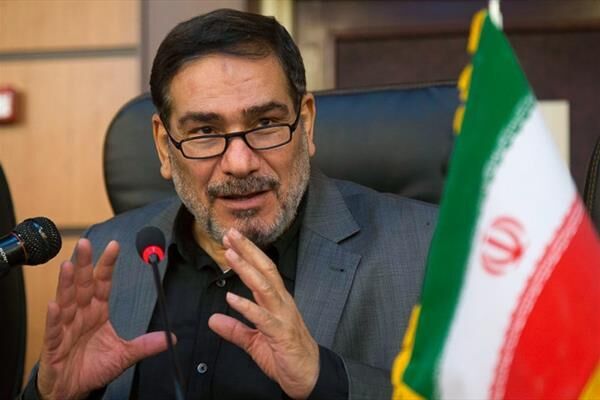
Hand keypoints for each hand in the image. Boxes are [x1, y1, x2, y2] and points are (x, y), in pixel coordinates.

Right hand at [37, 239, 171, 399]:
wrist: (72, 390)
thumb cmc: (92, 368)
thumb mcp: (125, 354)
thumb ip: (146, 344)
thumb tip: (170, 338)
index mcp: (96, 312)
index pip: (102, 283)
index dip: (107, 265)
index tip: (114, 246)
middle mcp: (80, 315)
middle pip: (82, 285)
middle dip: (83, 264)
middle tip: (85, 244)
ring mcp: (65, 328)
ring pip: (66, 301)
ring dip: (67, 283)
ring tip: (68, 266)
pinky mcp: (54, 344)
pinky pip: (54, 329)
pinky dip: (54, 317)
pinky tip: (56, 305)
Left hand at [208, 228, 319, 399]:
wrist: (308, 376)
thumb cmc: (286, 355)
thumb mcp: (254, 341)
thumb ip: (235, 329)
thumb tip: (214, 319)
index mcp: (277, 302)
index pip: (262, 271)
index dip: (248, 254)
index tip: (232, 240)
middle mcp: (282, 304)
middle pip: (265, 270)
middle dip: (248, 250)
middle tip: (231, 234)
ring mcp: (283, 317)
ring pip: (265, 287)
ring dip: (247, 269)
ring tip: (231, 254)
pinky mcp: (281, 334)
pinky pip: (263, 318)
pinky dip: (246, 307)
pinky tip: (231, 298)